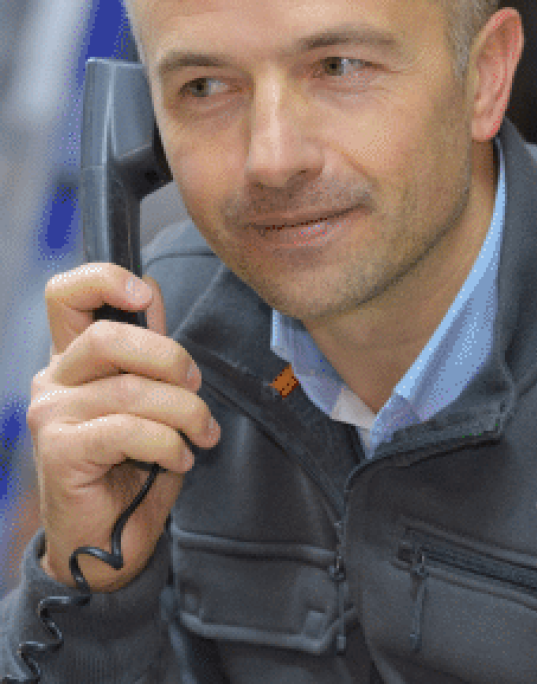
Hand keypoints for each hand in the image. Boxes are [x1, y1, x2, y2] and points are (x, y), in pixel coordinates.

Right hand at [28, 263, 220, 591]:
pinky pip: (130, 430)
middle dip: (172, 359)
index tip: (144, 296)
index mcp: (74, 360)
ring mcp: (51, 415)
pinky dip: (169, 445)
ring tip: (201, 437)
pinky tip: (179, 461)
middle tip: (196, 388)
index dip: (105, 279)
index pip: (66, 295)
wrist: (111, 541)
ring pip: (133, 390)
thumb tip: (151, 291)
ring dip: (186, 413)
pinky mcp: (60, 450)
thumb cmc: (134, 468)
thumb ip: (147, 351)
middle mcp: (54, 381)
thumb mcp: (151, 400)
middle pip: (110, 337)